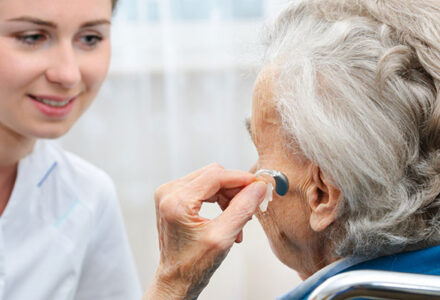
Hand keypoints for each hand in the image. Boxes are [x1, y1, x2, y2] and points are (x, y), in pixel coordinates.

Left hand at [144, 164, 266, 299]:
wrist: (176, 279)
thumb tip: (258, 187)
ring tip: (239, 219)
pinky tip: (228, 217)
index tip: (259, 185)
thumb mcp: (223, 237)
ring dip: (229, 196)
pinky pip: (203, 188)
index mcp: (176, 201)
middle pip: (213, 175)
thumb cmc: (193, 265)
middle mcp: (168, 192)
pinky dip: (219, 199)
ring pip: (210, 181)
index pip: (215, 176)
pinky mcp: (173, 197)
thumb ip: (242, 208)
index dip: (241, 178)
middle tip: (250, 208)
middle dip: (235, 190)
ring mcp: (169, 193)